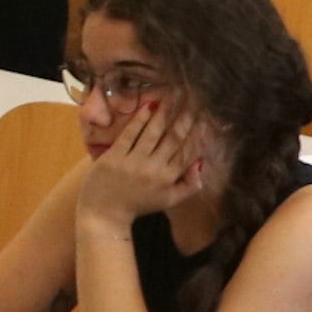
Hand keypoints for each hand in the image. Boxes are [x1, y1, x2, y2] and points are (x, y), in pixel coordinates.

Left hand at [74, 99, 198, 224]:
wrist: (104, 214)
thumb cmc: (138, 206)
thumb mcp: (169, 200)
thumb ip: (190, 185)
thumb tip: (201, 162)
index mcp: (168, 179)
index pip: (188, 151)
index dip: (199, 133)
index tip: (207, 116)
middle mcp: (153, 169)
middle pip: (173, 138)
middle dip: (185, 117)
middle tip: (193, 98)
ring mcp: (132, 162)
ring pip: (153, 133)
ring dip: (164, 113)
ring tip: (173, 96)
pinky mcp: (114, 157)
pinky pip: (129, 134)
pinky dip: (139, 120)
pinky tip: (148, 106)